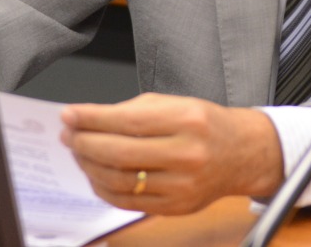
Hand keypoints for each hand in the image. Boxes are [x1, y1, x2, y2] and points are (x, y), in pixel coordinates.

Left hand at [60, 93, 284, 215]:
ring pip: (120, 180)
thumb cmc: (205, 124)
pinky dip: (104, 188)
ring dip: (90, 166)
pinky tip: (96, 174)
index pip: (127, 120)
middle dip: (85, 143)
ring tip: (79, 153)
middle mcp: (187, 153)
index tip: (69, 115)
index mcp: (187, 119)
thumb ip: (134, 110)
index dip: (91, 118)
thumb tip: (90, 121)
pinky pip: (128, 201)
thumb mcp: (176, 103)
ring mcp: (182, 184)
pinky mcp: (176, 206)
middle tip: (68, 135)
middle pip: (120, 153)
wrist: (241, 154)